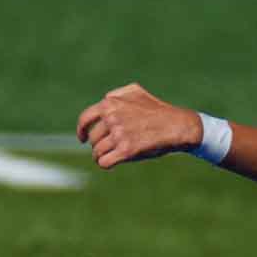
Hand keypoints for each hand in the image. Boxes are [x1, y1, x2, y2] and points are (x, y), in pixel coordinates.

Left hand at [76, 84, 201, 168]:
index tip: (82, 139)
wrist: (176, 125)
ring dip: (101, 156)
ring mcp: (119, 135)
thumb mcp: (135, 92)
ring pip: (97, 151)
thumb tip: (103, 100)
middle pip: (93, 138)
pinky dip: (105, 164)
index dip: (81, 131)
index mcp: (110, 103)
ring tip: (109, 157)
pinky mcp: (126, 151)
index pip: (85, 119)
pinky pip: (104, 162)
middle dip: (97, 145)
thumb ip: (116, 95)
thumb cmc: (157, 110)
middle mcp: (112, 118)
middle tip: (107, 149)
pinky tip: (111, 163)